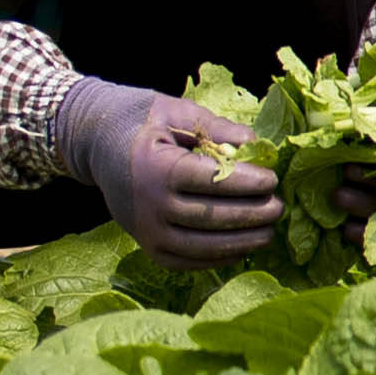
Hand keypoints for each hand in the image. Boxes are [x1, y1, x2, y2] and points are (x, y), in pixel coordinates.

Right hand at [54, 77, 282, 265]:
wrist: (96, 142)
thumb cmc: (143, 122)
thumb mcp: (177, 113)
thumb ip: (217, 128)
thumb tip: (256, 144)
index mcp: (156, 167)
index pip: (210, 181)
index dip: (246, 183)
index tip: (273, 181)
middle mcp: (148, 204)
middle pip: (209, 218)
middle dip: (250, 215)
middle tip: (279, 208)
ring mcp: (144, 230)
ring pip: (199, 246)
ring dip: (239, 243)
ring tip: (268, 233)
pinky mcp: (146, 245)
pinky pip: (184, 261)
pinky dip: (215, 259)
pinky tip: (241, 248)